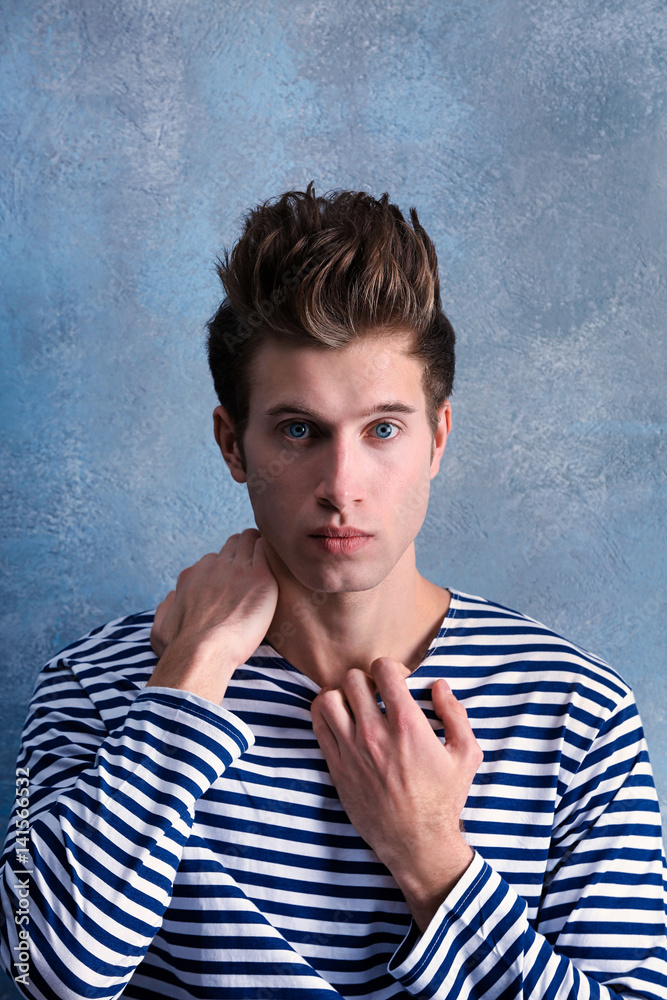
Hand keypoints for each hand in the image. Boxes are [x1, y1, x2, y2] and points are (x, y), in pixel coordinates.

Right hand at [147, 529, 278, 703]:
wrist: (203, 652)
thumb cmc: (180, 648)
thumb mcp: (159, 628)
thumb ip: (165, 607)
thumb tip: (173, 596)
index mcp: (192, 576)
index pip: (212, 560)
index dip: (224, 567)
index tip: (233, 577)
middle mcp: (213, 567)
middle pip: (232, 545)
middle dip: (243, 549)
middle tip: (255, 561)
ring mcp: (236, 569)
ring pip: (248, 540)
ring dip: (257, 545)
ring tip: (268, 555)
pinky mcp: (258, 576)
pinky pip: (264, 550)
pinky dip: (269, 552)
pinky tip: (276, 560)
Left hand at [311, 657, 481, 931]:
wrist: (416, 843)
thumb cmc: (444, 799)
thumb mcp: (466, 755)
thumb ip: (455, 714)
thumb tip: (439, 686)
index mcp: (406, 725)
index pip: (382, 669)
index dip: (391, 668)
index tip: (398, 682)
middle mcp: (374, 733)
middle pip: (353, 679)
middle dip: (367, 680)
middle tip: (377, 694)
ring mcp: (350, 750)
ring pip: (329, 698)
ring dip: (342, 696)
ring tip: (356, 707)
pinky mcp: (336, 766)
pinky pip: (318, 724)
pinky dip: (326, 715)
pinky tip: (343, 723)